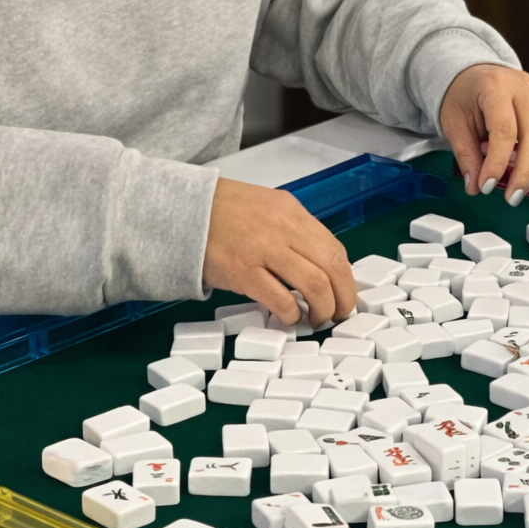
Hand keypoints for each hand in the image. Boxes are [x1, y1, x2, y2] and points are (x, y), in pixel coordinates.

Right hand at [202, 178, 356, 325]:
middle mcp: (283, 228)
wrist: (181, 211)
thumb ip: (294, 232)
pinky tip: (290, 318)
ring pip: (314, 284)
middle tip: (338, 314)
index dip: (346, 279)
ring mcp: (263, 250)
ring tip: (316, 318)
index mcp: (292, 212)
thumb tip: (319, 266)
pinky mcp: (243, 272)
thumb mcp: (268, 209)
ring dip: (322, 308)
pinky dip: (292, 314)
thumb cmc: (224, 213)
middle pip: (331, 267)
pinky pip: (281, 300)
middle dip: (342, 298)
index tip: (345, 294)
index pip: (334, 248)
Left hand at [439, 64, 528, 204]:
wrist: (475, 75)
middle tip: (511, 196)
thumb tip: (476, 186)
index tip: (487, 185)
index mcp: (495, 86)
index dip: (497, 163)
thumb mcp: (454, 123)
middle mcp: (523, 88)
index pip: (504, 130)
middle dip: (525, 172)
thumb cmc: (463, 95)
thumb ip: (466, 155)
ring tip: (525, 187)